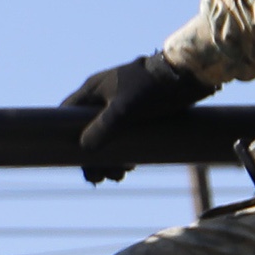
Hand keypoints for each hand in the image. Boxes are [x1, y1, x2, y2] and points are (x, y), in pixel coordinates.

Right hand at [66, 55, 216, 182]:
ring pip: (107, 135)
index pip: (67, 113)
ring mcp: (122, 103)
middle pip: (87, 130)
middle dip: (92, 155)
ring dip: (110, 157)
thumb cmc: (153, 88)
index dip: (66, 136)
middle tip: (98, 178)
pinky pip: (124, 135)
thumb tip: (84, 150)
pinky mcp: (140, 111)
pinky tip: (131, 165)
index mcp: (94, 89)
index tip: (71, 159)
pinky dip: (124, 151)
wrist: (189, 76)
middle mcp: (104, 95)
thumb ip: (103, 128)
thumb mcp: (124, 109)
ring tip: (118, 176)